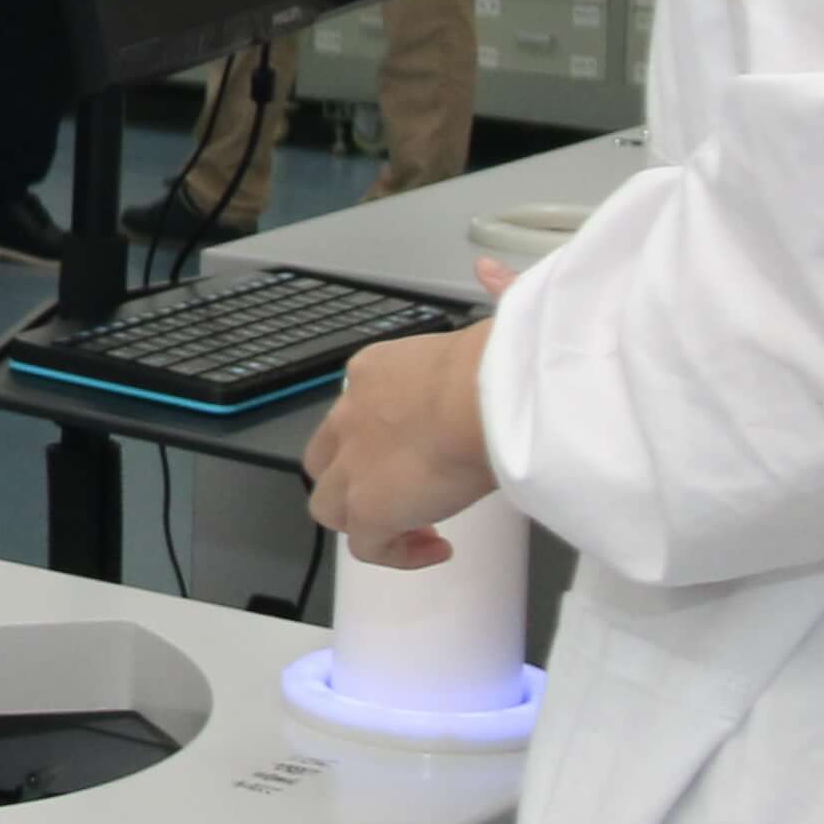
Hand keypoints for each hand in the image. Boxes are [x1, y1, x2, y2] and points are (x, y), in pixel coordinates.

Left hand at [306, 321, 498, 567]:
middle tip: (407, 495)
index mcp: (374, 373)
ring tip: (417, 529)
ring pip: (331, 504)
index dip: (382, 435)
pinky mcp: (366, 508)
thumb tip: (490, 269)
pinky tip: (436, 549)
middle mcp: (350, 416)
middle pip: (326, 457)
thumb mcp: (490, 326)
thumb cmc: (497, 365)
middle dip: (355, 478)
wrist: (483, 398)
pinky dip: (395, 554)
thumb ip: (490, 298)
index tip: (426, 450)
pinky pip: (365, 547)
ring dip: (368, 521)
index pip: (358, 409)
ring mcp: (352, 464)